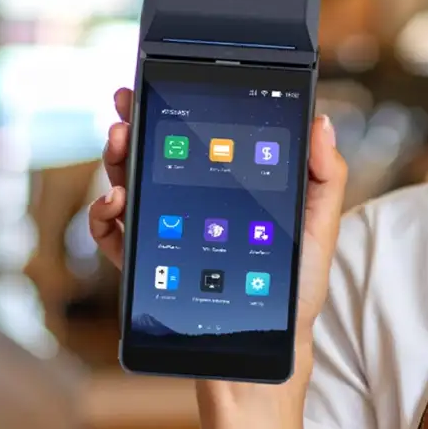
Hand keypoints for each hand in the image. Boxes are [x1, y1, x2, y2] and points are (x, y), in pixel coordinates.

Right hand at [87, 87, 348, 338]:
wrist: (275, 342)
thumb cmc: (298, 282)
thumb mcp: (319, 224)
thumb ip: (323, 173)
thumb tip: (320, 121)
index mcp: (226, 186)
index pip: (194, 139)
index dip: (172, 110)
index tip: (155, 86)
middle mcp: (190, 204)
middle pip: (152, 155)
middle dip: (132, 125)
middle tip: (126, 110)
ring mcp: (165, 232)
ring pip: (127, 185)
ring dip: (114, 161)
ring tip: (119, 145)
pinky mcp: (149, 264)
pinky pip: (112, 234)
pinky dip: (104, 215)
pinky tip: (116, 201)